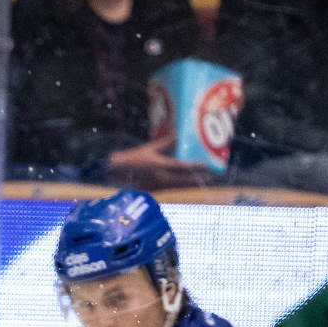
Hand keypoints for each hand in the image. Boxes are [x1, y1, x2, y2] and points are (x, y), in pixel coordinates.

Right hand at [101, 134, 217, 190]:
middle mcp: (159, 178)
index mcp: (158, 166)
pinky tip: (188, 184)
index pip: (181, 167)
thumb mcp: (149, 148)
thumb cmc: (130, 158)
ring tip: (204, 181)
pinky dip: (181, 186)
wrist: (114, 172)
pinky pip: (171, 188)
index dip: (195, 167)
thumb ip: (165, 143)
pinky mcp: (152, 190)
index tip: (207, 165)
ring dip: (192, 184)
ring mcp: (156, 186)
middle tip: (213, 177)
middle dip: (198, 179)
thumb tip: (178, 136)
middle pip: (184, 181)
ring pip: (179, 186)